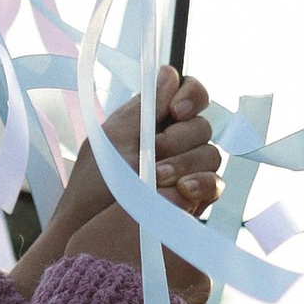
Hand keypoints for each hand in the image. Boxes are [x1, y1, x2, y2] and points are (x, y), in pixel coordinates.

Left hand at [8, 70, 223, 303]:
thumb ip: (146, 109)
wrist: (89, 229)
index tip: (173, 111)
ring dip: (185, 162)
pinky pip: (214, 183)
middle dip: (180, 137)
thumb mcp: (114, 139)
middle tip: (155, 153)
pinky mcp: (193, 198)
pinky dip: (202, 183)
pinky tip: (182, 190)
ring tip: (157, 178)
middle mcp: (174, 140)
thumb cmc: (94, 183)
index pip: (189, 91)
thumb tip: (169, 74)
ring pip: (210, 152)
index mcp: (153, 118)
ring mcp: (186, 169)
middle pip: (202, 123)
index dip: (190, 95)